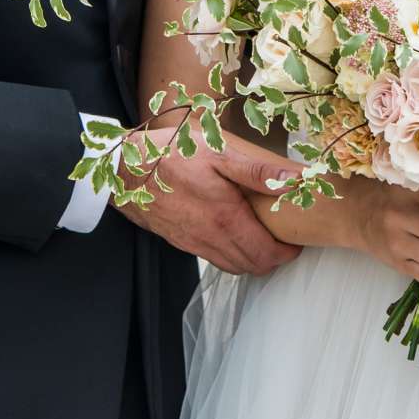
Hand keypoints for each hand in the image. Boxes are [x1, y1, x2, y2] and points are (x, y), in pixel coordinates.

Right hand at [117, 132, 302, 275]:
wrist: (122, 168)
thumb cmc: (170, 154)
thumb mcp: (218, 152)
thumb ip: (258, 171)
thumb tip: (295, 181)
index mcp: (226, 219)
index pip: (267, 254)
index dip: (287, 253)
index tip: (296, 240)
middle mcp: (211, 239)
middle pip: (253, 266)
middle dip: (273, 258)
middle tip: (284, 239)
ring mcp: (194, 243)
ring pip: (233, 267)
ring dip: (252, 259)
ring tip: (262, 237)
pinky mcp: (180, 241)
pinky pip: (213, 259)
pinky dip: (230, 255)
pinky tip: (232, 233)